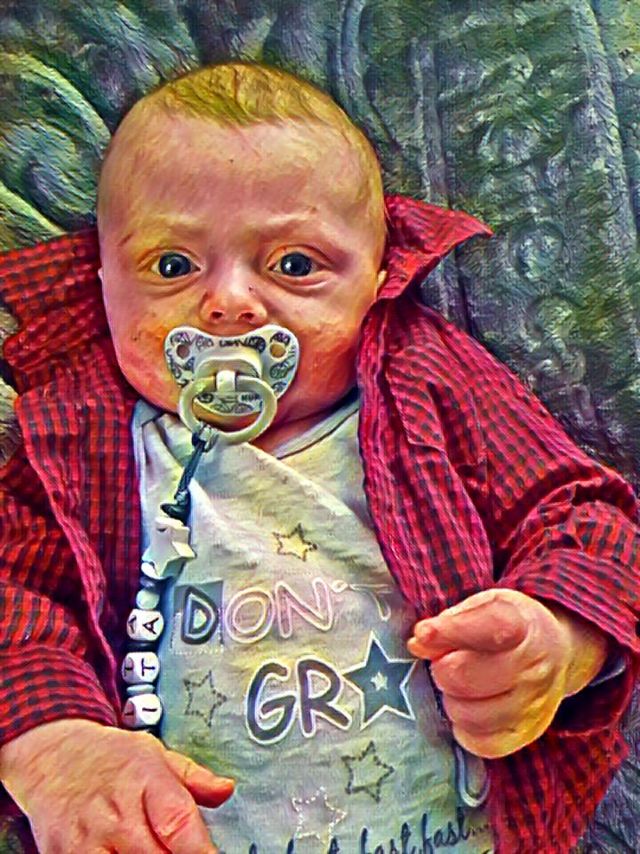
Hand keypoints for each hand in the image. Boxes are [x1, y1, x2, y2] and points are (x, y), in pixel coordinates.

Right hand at [0, 718, 233, 852]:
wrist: (52, 759)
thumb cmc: (110, 758)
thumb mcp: (155, 754)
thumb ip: (194, 778)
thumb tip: (227, 790)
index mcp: (145, 780)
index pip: (179, 823)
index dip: (202, 851)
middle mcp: (116, 815)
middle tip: (188, 852)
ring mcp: (87, 843)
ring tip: (157, 850)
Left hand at [407, 589, 606, 758]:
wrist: (555, 652)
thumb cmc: (509, 626)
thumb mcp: (484, 607)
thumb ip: (450, 621)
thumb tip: (419, 642)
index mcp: (523, 626)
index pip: (489, 630)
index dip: (449, 632)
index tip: (424, 634)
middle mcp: (533, 668)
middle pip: (465, 677)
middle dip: (443, 669)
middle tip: (446, 663)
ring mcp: (533, 706)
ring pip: (468, 715)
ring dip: (453, 700)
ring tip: (460, 686)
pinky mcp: (525, 735)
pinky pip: (481, 744)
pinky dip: (465, 728)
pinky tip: (470, 707)